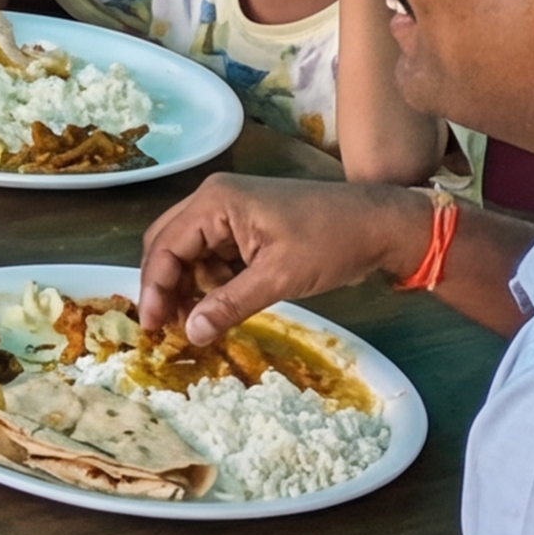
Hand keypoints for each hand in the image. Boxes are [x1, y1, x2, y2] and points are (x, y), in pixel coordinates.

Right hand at [136, 174, 435, 349]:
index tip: (152, 327)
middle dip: (165, 287)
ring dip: (188, 287)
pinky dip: (211, 283)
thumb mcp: (279, 277)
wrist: (380, 225)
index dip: (154, 288)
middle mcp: (215, 200)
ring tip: (193, 324)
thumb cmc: (331, 242)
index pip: (166, 246)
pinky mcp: (247, 227)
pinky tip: (217, 309)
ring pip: (190, 252)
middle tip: (164, 329)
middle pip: (169, 244)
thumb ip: (230, 304)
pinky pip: (214, 256)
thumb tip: (190, 334)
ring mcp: (231, 212)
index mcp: (216, 202)